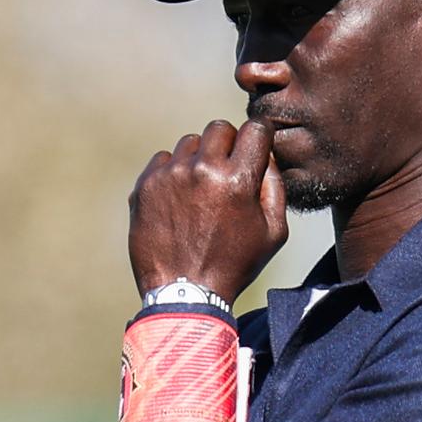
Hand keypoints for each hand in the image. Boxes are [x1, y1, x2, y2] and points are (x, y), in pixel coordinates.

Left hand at [128, 119, 288, 302]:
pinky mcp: (145, 185)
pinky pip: (164, 160)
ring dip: (199, 159)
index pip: (255, 128)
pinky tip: (179, 201)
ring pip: (190, 143)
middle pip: (219, 128)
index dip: (259, 137)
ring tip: (201, 192)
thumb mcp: (274, 232)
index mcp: (238, 179)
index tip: (255, 149)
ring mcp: (170, 175)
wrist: (185, 294)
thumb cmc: (235, 264)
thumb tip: (265, 154)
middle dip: (228, 145)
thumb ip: (275, 186)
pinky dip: (173, 174)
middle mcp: (202, 170)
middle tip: (227, 171)